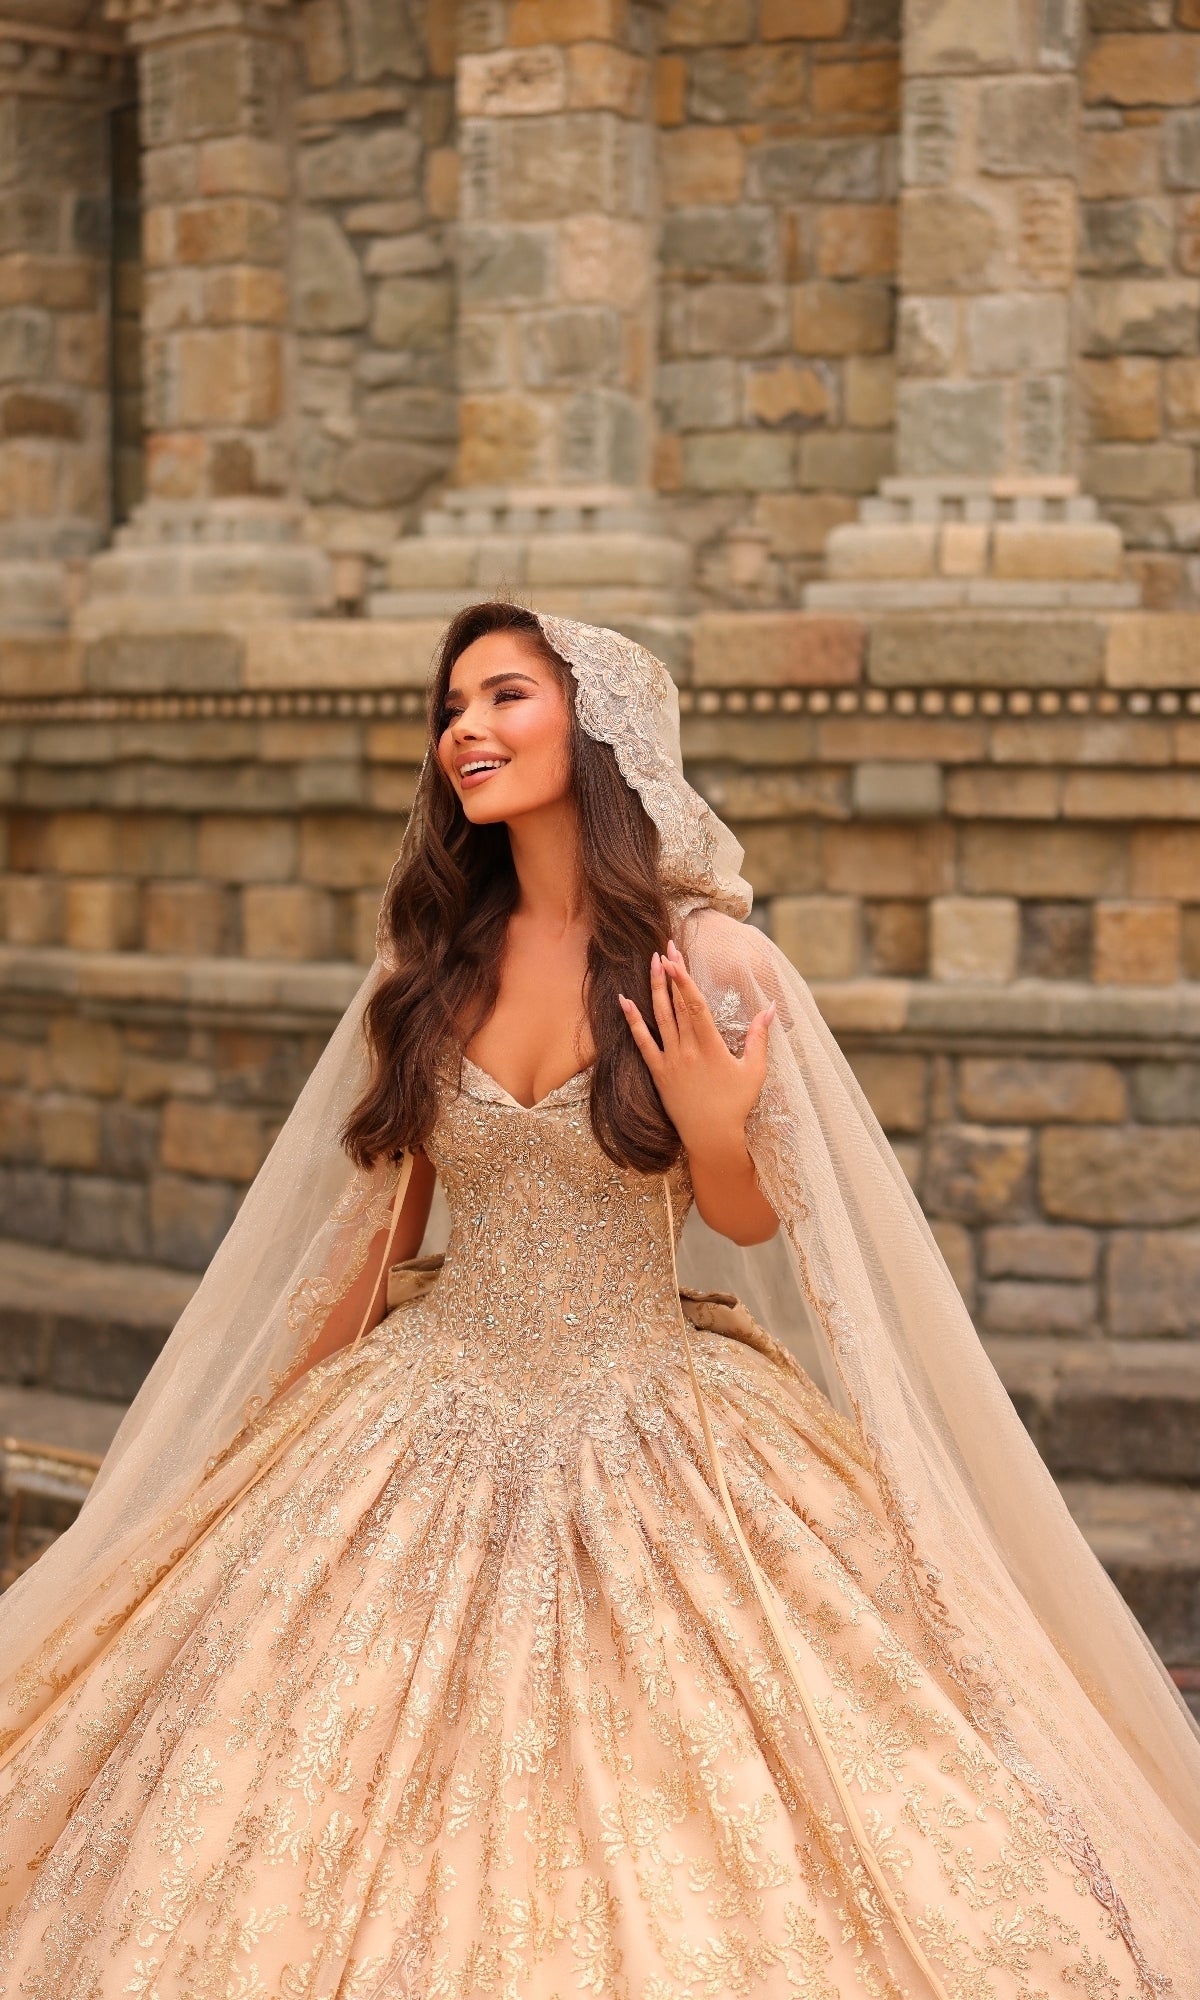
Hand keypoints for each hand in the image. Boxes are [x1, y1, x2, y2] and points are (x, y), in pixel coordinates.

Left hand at [619, 939, 775, 1163]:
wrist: (711, 1137)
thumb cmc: (736, 1105)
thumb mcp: (754, 1070)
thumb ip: (760, 1037)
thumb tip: (770, 1006)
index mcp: (711, 1047)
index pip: (695, 1006)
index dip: (684, 980)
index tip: (676, 958)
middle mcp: (687, 1050)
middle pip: (676, 1005)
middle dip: (670, 974)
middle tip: (665, 948)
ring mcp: (670, 1061)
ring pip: (659, 1018)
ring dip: (654, 989)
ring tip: (651, 963)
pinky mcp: (658, 1072)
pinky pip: (642, 1043)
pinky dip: (633, 1021)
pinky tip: (625, 1001)